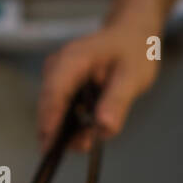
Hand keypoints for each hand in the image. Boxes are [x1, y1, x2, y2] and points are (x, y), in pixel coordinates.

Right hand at [38, 16, 159, 151]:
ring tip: (92, 138)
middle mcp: (58, 67)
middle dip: (61, 132)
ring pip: (53, 112)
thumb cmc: (133, 51)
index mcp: (74, 58)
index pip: (55, 91)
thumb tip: (104, 126)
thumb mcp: (134, 76)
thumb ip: (118, 101)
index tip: (49, 144)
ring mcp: (56, 77)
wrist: (130, 36)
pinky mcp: (61, 87)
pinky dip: (73, 124)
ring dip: (69, 131)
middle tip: (85, 146)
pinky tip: (90, 129)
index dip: (50, 119)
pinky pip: (60, 111)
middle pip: (48, 105)